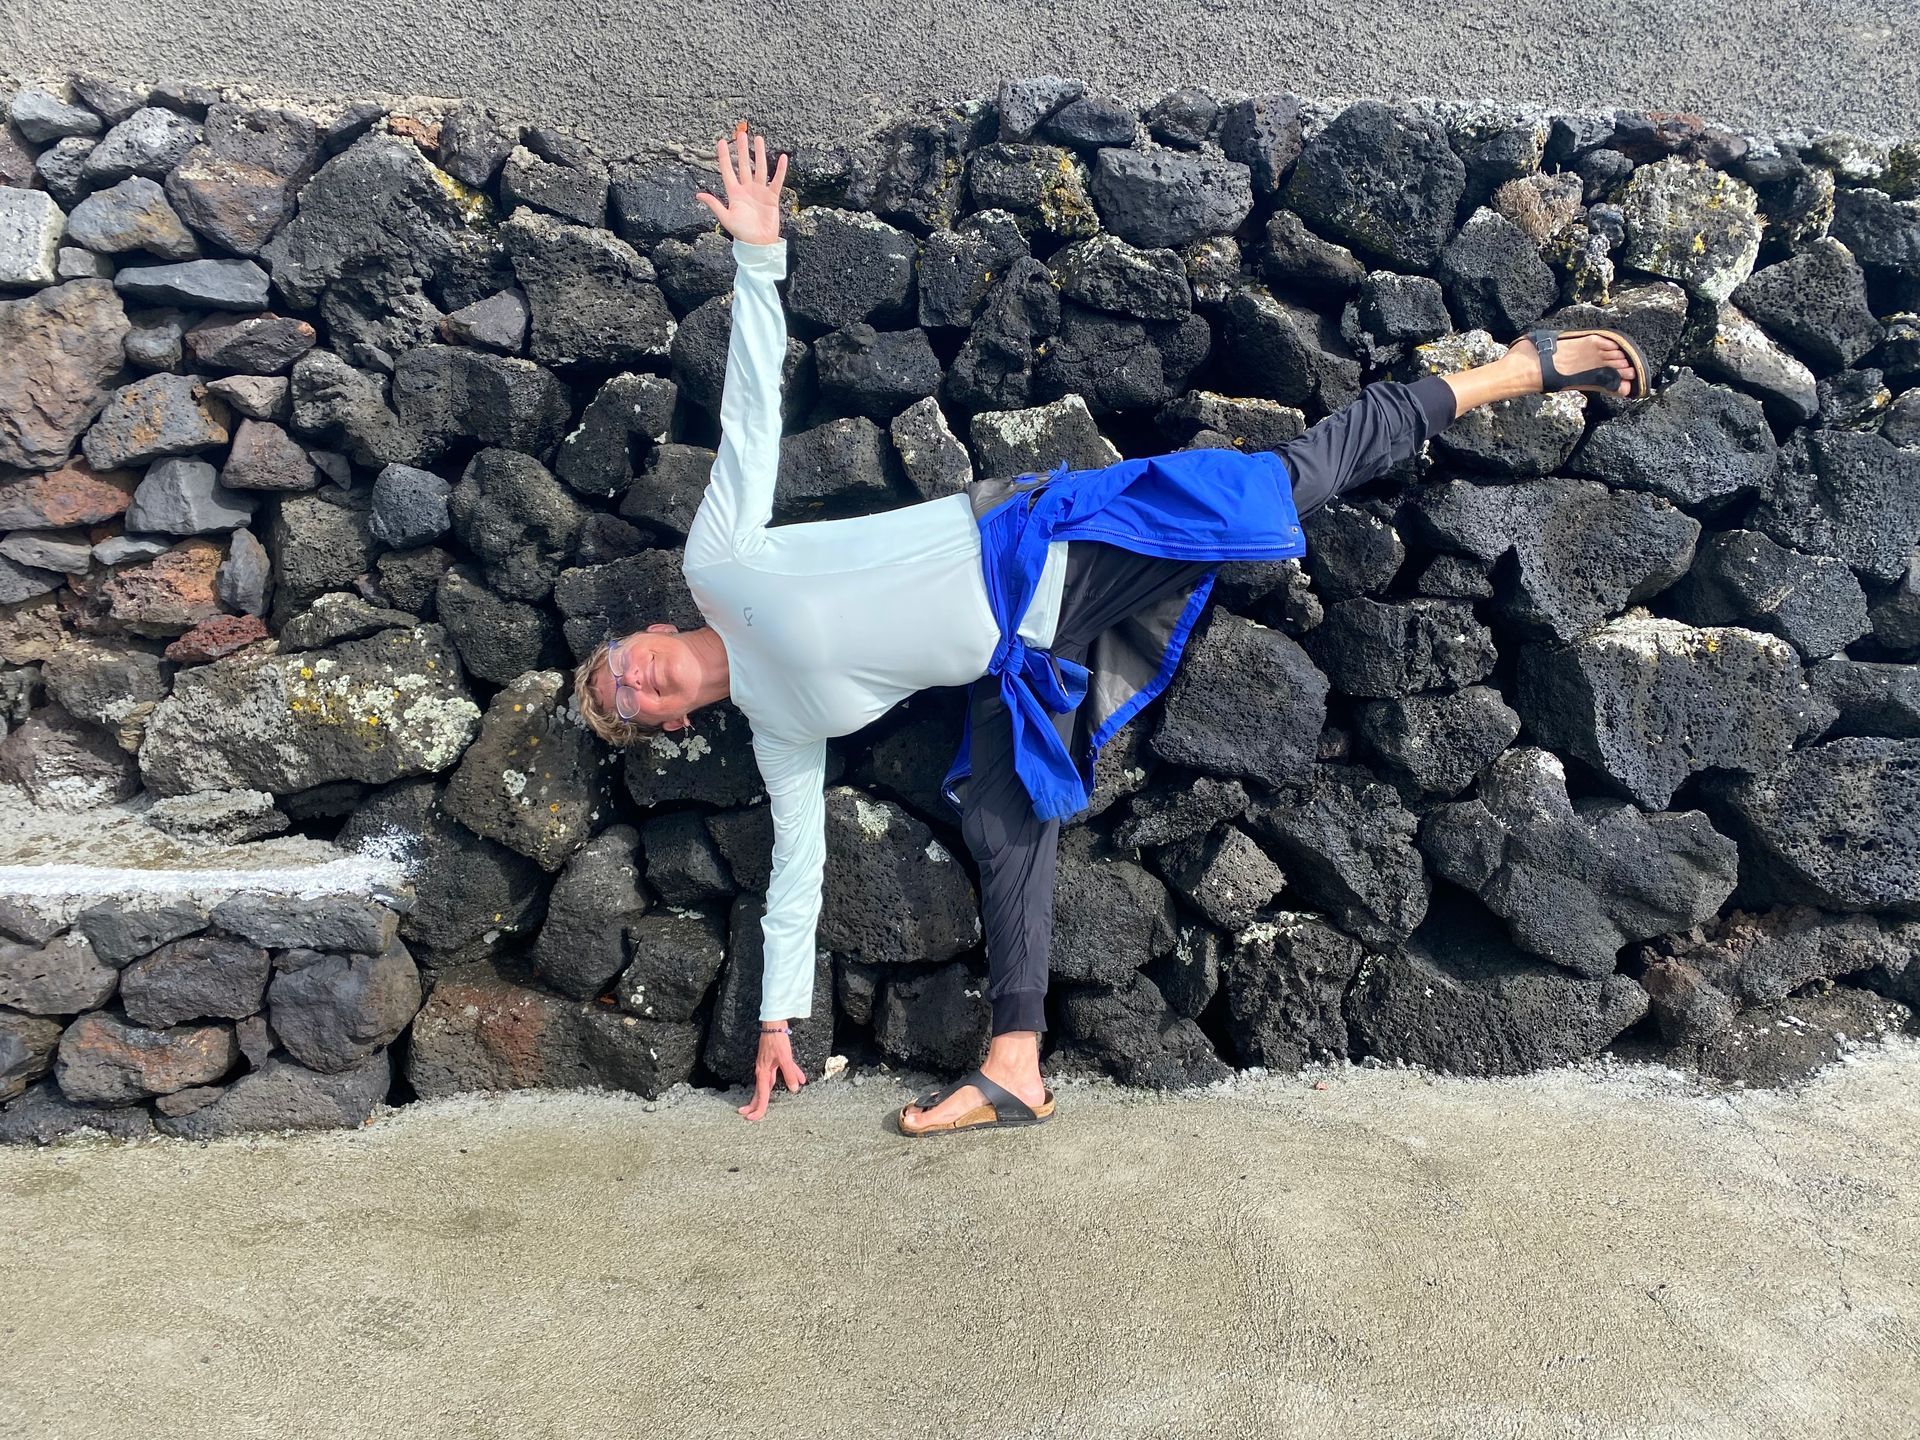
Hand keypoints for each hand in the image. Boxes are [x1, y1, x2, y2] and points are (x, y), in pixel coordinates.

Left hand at [694, 122, 787, 247]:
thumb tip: (698, 195)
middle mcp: (746, 189)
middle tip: (741, 133)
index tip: (722, 141)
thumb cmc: (742, 233)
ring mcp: (760, 192)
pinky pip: (776, 180)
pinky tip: (782, 158)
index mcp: (734, 193)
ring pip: (760, 168)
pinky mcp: (772, 197)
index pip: (728, 170)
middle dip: (742, 149)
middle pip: (744, 164)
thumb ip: (714, 205)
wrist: (759, 244)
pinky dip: (780, 170)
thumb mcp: (726, 218)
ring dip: (759, 153)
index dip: (724, 156)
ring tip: (759, 139)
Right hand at [738, 1025, 805, 1120]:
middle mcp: (763, 1071)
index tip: (753, 1118)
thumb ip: (790, 1073)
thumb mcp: (786, 1057)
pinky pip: (775, 1075)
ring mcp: (766, 1066)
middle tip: (747, 1116)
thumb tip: (794, 1088)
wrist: (773, 1024)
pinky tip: (794, 1082)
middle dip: (754, 1105)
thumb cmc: (777, 1040)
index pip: (762, 1095)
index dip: (759, 1108)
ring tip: (758, 1106)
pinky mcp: (771, 1061)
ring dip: (763, 1096)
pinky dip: (781, 1080)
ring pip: (766, 1085)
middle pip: (759, 1092)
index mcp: (763, 1072)